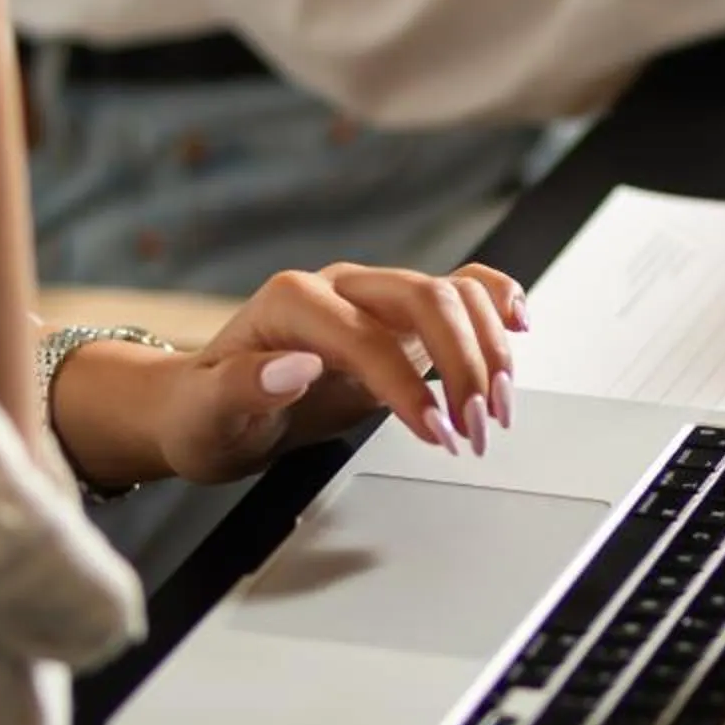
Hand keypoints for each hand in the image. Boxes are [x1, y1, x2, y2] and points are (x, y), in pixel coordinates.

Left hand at [50, 263, 529, 495]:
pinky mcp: (399, 319)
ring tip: (496, 412)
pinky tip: (519, 328)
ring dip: (488, 350)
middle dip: (464, 367)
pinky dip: (496, 306)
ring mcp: (373, 299)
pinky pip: (461, 294)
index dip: (408, 386)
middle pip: (427, 300)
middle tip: (478, 431)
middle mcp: (340, 288)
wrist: (211, 407)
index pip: (369, 337)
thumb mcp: (207, 414)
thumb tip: (295, 367)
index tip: (435, 436)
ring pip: (454, 294)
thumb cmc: (206, 412)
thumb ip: (244, 389)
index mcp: (293, 302)